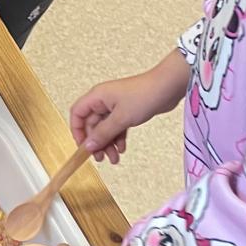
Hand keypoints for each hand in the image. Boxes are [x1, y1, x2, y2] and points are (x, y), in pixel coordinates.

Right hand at [69, 52, 188, 164]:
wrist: (168, 87)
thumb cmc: (144, 95)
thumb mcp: (121, 118)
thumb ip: (103, 133)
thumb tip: (88, 146)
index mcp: (97, 97)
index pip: (77, 114)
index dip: (77, 131)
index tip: (83, 147)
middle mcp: (103, 100)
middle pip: (92, 124)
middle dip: (96, 142)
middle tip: (101, 157)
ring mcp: (115, 106)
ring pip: (105, 128)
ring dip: (108, 143)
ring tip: (115, 158)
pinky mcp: (127, 110)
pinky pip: (117, 127)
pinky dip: (118, 138)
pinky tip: (123, 148)